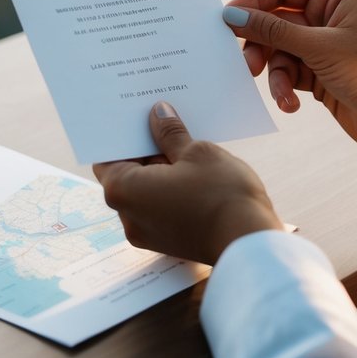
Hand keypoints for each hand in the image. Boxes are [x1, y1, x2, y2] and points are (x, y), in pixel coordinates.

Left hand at [94, 102, 283, 264]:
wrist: (249, 243)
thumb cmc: (221, 194)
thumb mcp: (196, 151)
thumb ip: (170, 133)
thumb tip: (158, 114)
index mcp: (123, 191)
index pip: (107, 157)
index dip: (123, 136)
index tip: (139, 119)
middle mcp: (127, 217)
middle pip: (126, 175)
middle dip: (146, 151)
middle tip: (166, 126)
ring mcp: (147, 234)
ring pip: (145, 193)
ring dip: (160, 172)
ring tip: (185, 149)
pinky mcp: (168, 243)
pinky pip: (160, 209)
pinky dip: (170, 191)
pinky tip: (193, 175)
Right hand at [223, 0, 356, 158]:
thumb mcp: (320, 48)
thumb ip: (273, 30)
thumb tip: (232, 15)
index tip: (226, 20)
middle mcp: (331, 15)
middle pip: (276, 18)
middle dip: (260, 42)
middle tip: (245, 63)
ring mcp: (326, 45)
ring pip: (279, 50)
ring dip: (274, 72)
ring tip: (279, 92)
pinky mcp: (322, 74)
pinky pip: (288, 73)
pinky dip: (284, 88)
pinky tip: (291, 105)